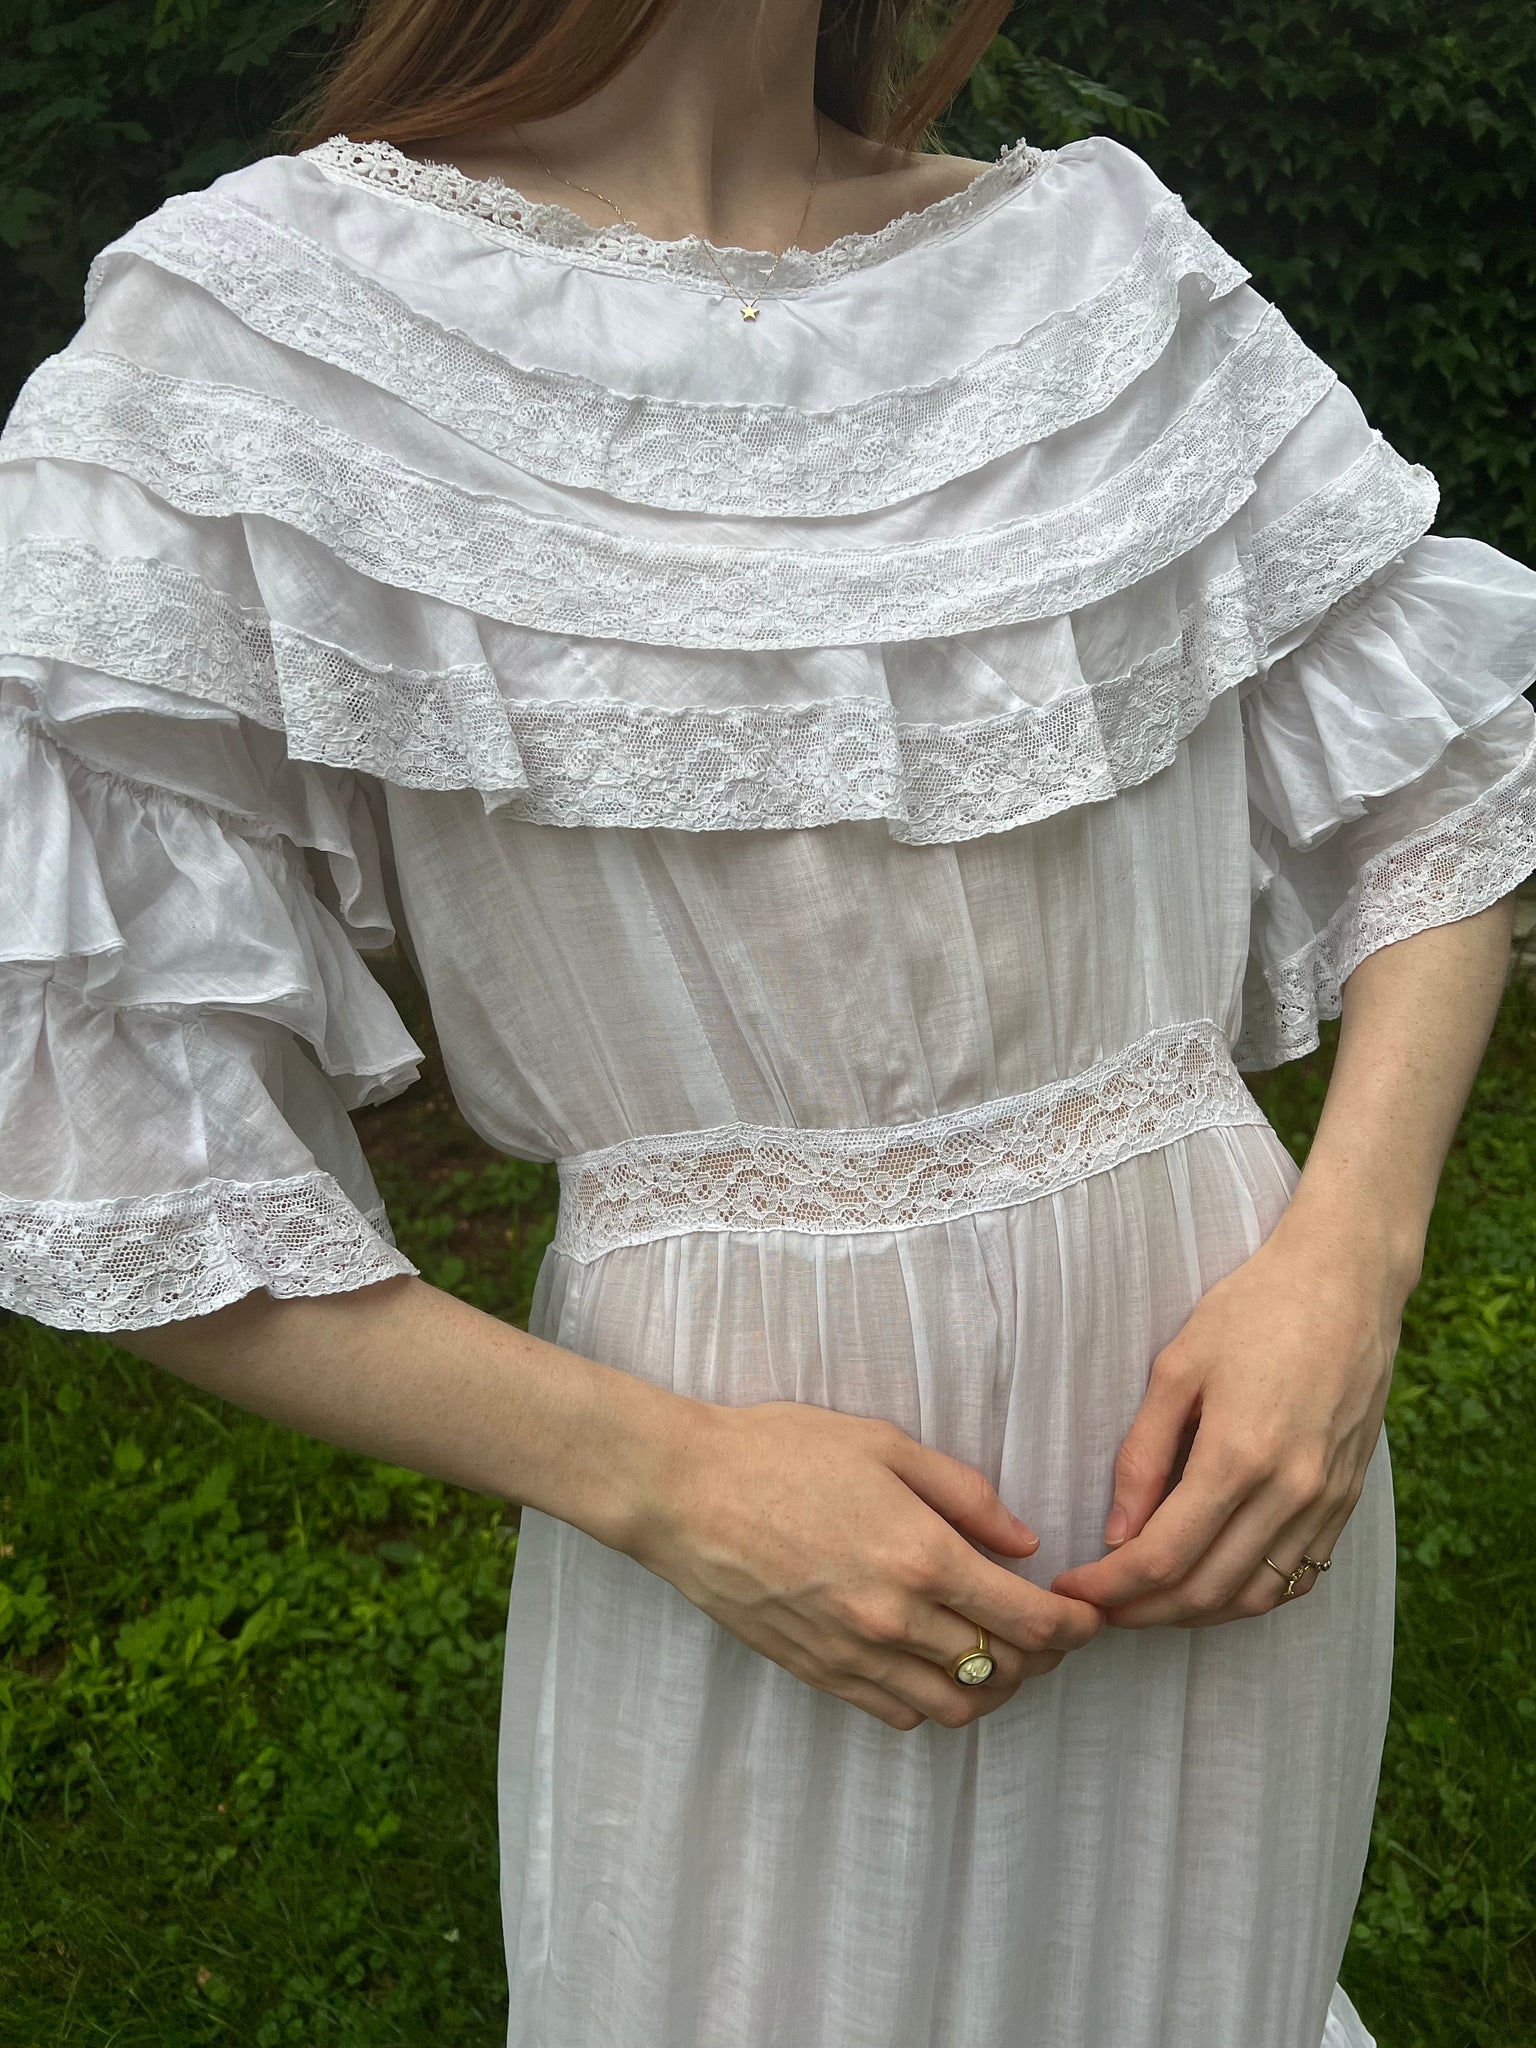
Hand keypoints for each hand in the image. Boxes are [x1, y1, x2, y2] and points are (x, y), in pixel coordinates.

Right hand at [622, 1398, 1102, 1730]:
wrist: (684, 1492)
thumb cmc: (781, 1452)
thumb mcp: (884, 1445)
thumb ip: (965, 1495)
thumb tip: (1023, 1542)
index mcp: (922, 1555)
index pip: (1029, 1620)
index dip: (1075, 1627)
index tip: (1089, 1617)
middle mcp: (895, 1618)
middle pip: (1003, 1669)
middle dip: (1044, 1657)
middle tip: (1052, 1633)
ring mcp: (853, 1654)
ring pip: (955, 1706)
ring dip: (994, 1689)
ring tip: (1002, 1657)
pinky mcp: (817, 1672)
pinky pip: (898, 1713)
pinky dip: (934, 1702)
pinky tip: (936, 1668)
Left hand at [1050, 1227, 1406, 1626]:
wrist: (1347, 1281)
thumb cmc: (1253, 1310)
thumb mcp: (1177, 1367)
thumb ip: (1143, 1454)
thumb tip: (1117, 1533)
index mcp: (1238, 1456)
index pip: (1163, 1557)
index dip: (1111, 1588)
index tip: (1073, 1591)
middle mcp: (1290, 1492)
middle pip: (1206, 1591)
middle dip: (1143, 1613)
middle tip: (1099, 1610)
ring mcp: (1326, 1501)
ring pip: (1255, 1597)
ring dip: (1194, 1615)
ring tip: (1146, 1606)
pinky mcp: (1347, 1498)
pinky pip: (1297, 1577)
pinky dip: (1248, 1597)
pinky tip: (1211, 1586)